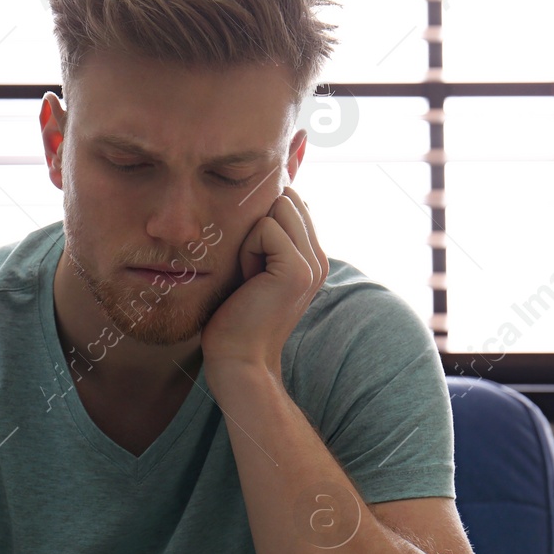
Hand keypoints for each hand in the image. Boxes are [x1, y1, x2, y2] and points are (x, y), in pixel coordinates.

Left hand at [200, 185, 327, 383]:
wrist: (237, 357)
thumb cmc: (235, 314)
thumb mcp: (254, 266)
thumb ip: (268, 235)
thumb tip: (269, 196)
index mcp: (312, 257)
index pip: (292, 203)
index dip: (262, 221)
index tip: (253, 262)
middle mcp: (319, 259)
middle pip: (287, 200)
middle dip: (258, 226)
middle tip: (250, 269)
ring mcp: (313, 264)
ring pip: (278, 208)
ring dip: (251, 238)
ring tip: (250, 275)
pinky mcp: (298, 269)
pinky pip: (265, 228)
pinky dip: (247, 250)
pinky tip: (248, 280)